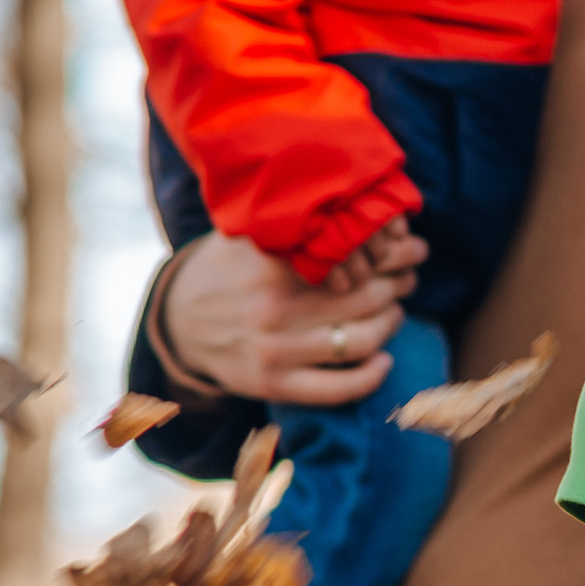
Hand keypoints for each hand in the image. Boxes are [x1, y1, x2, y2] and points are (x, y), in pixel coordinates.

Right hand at [157, 227, 426, 408]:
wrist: (177, 323)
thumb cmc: (224, 270)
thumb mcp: (246, 235)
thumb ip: (291, 222)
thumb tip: (355, 197)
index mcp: (272, 265)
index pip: (350, 254)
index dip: (389, 248)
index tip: (405, 242)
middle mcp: (275, 308)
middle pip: (365, 295)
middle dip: (398, 282)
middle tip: (408, 274)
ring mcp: (276, 350)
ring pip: (362, 339)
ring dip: (391, 322)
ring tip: (395, 309)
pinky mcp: (275, 384)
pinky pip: (339, 388)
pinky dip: (372, 375)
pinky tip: (384, 359)